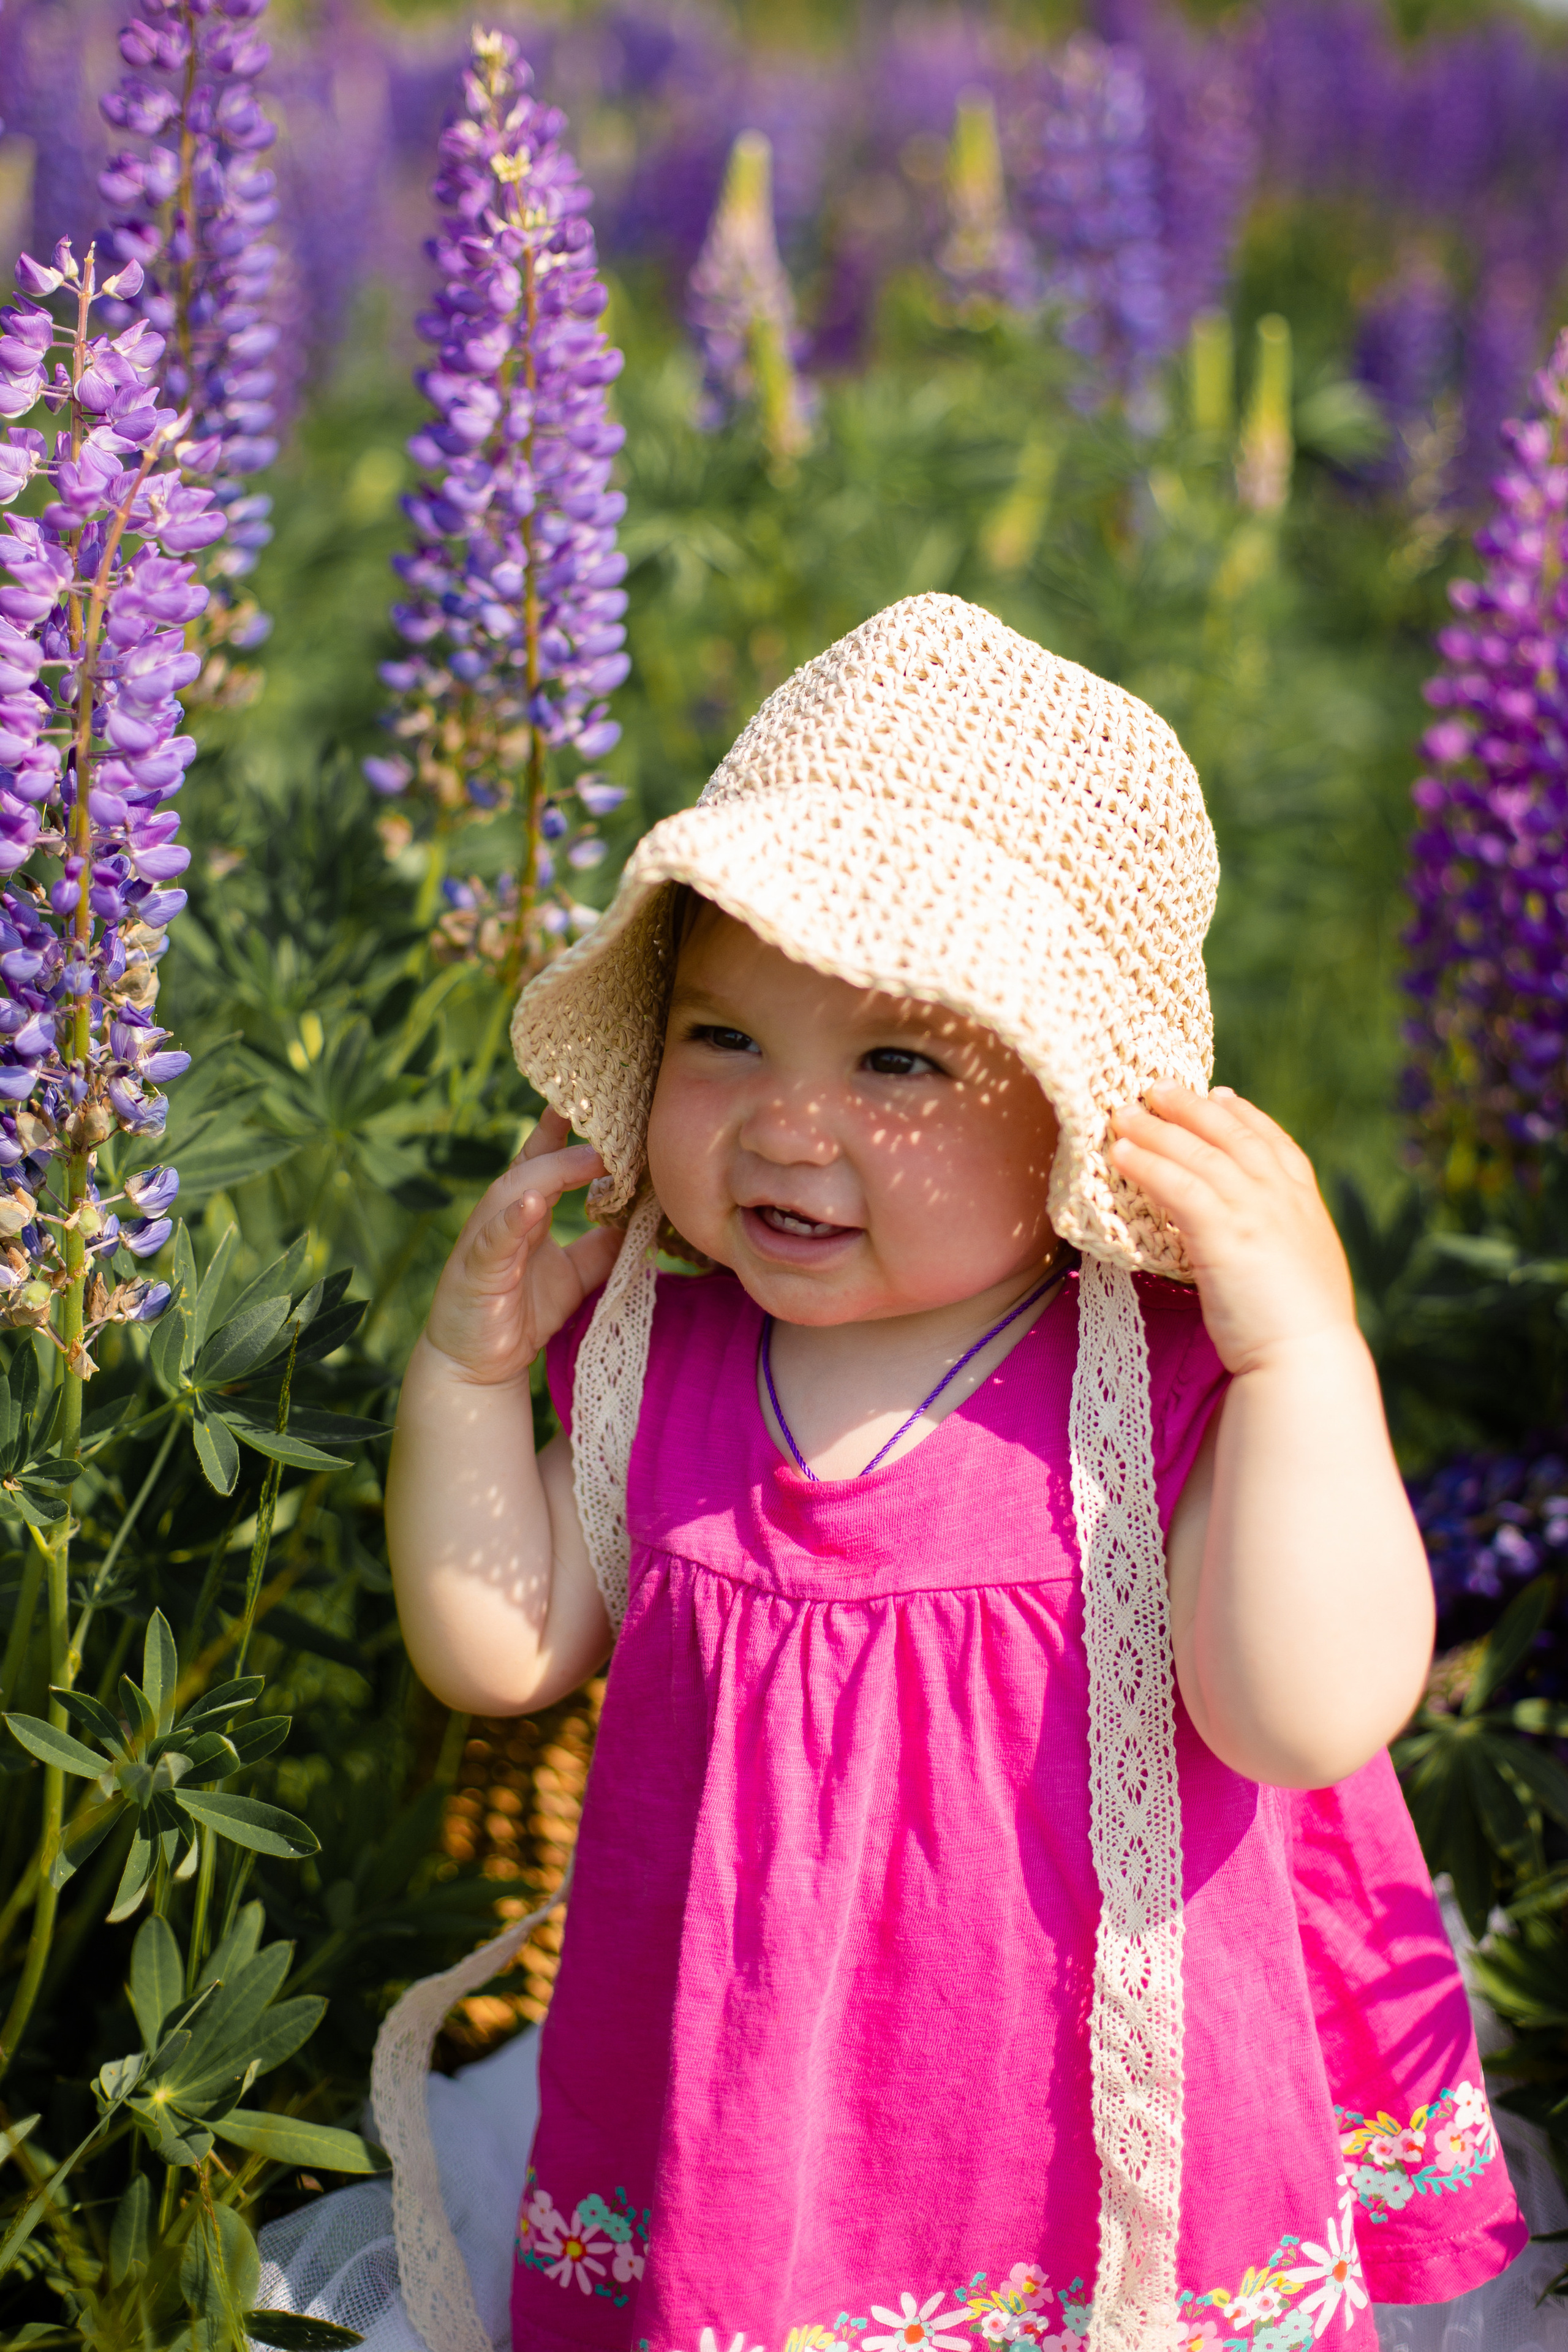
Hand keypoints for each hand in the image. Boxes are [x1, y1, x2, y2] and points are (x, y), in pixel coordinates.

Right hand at [422, 1109, 623, 1386]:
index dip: (561, 1131)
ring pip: (512, 1193)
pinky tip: (533, 1204)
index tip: (590, 1100)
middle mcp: (502, 1219)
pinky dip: (512, 1219)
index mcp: (525, 1215)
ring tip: (587, 1158)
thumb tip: (638, 1221)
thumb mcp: (573, 1277)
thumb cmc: (521, 1314)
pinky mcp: (477, 1272)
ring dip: (548, 1172)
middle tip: (602, 1121)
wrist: (478, 1366)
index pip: (543, 1162)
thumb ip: (600, 1248)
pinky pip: (494, 1240)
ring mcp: (486, 1243)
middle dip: (562, 1142)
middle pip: (530, 1167)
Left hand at [1108, 1084, 1355, 1376]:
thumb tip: (1255, 1238)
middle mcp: (1281, 1198)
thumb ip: (1277, 1242)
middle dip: (1191, 1107)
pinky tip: (1122, 1153)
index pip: (1272, 1143)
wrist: (1307, 1359)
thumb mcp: (1297, 1271)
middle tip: (1156, 1088)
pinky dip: (1148, 1165)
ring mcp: (1255, 1212)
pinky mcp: (1225, 1234)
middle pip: (1231, 1136)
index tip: (1219, 1094)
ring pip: (1199, 1154)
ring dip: (1157, 1129)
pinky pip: (1178, 1186)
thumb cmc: (1296, 1331)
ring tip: (1122, 1113)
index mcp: (1303, 1205)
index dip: (1243, 1115)